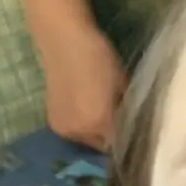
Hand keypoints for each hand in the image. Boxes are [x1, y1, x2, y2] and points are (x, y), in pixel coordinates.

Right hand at [41, 26, 126, 152]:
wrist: (62, 40)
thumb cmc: (98, 57)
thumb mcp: (121, 83)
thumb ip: (126, 108)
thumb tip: (131, 123)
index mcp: (99, 124)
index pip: (119, 144)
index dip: (127, 137)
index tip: (132, 130)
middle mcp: (79, 133)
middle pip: (102, 145)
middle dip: (110, 136)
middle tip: (116, 119)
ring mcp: (63, 129)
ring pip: (86, 140)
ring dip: (95, 133)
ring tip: (100, 113)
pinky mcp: (53, 122)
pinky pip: (74, 132)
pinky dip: (82, 125)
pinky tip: (86, 109)